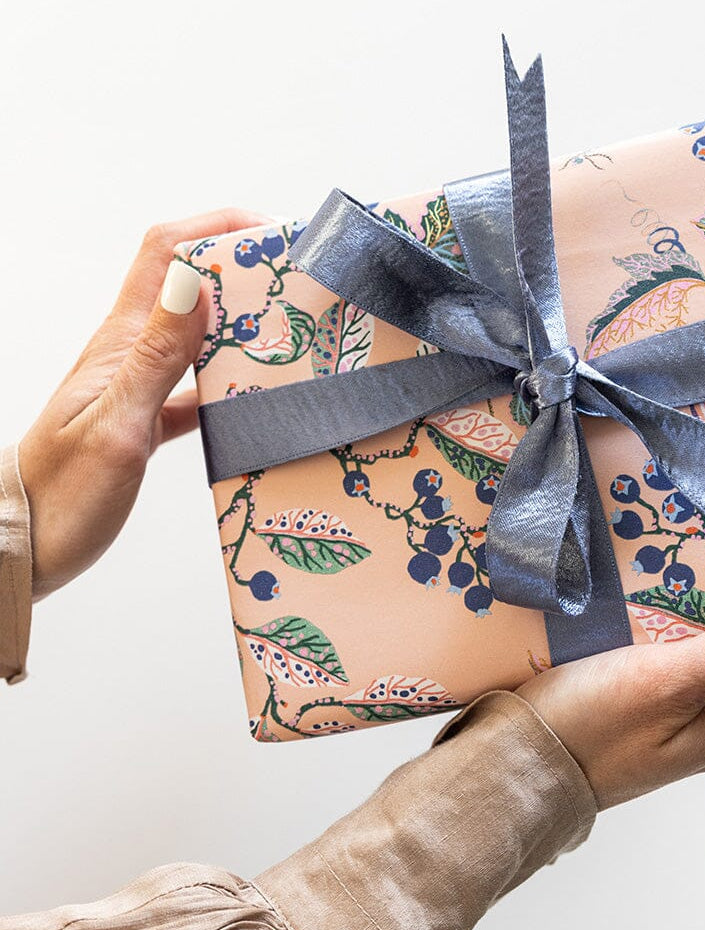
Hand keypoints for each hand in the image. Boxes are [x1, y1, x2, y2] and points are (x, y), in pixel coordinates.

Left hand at [18, 208, 272, 598]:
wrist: (24, 546)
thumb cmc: (62, 496)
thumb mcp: (118, 425)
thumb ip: (158, 357)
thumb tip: (193, 283)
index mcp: (121, 343)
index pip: (166, 253)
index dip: (216, 227)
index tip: (270, 236)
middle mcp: (130, 352)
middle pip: (189, 284)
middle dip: (240, 270)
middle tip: (294, 285)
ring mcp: (139, 384)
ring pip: (199, 333)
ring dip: (241, 322)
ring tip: (289, 333)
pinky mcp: (148, 418)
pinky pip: (198, 384)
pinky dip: (232, 380)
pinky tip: (260, 398)